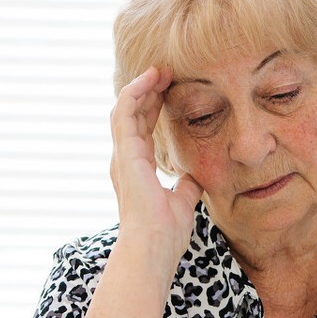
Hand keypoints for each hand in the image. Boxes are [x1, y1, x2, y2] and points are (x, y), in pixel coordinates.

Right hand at [109, 66, 202, 263]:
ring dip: (141, 87)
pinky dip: (134, 94)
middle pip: (133, 115)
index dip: (154, 108)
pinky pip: (124, 115)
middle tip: (165, 72)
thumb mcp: (183, 202)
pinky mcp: (125, 155)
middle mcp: (126, 160)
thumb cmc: (166, 233)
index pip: (143, 129)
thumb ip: (186, 186)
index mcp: (138, 169)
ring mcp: (123, 156)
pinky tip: (149, 80)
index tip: (169, 89)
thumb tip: (193, 176)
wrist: (154, 247)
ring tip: (158, 70)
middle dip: (148, 92)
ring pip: (125, 110)